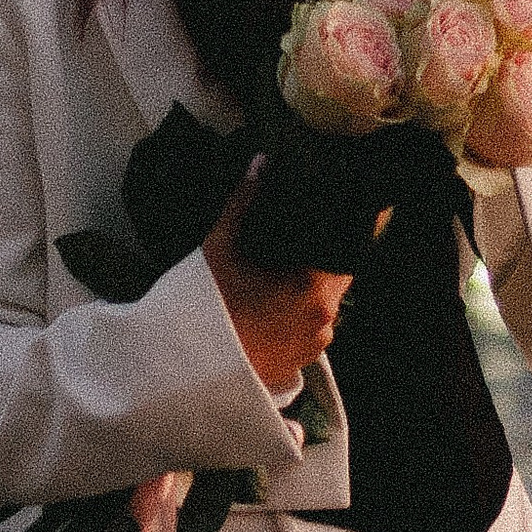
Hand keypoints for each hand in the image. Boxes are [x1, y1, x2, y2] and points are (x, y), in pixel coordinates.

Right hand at [204, 159, 350, 391]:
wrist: (181, 369)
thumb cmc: (204, 308)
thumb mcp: (221, 246)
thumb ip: (244, 201)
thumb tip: (260, 163)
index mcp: (314, 288)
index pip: (349, 249)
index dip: (344, 230)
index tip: (338, 216)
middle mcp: (322, 320)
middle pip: (337, 276)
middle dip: (321, 257)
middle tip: (298, 242)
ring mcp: (312, 346)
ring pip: (324, 304)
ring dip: (310, 287)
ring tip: (281, 272)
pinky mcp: (297, 364)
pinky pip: (310, 329)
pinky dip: (298, 313)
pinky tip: (274, 303)